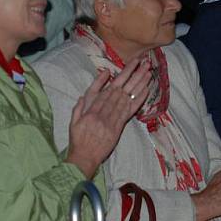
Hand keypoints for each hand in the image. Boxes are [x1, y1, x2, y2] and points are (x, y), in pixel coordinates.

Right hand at [66, 63, 150, 177]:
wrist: (84, 158)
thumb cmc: (78, 141)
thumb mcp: (73, 122)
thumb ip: (79, 107)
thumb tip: (83, 95)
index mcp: (91, 109)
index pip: (107, 88)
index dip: (119, 76)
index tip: (128, 65)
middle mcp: (102, 112)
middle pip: (120, 89)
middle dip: (132, 74)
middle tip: (142, 62)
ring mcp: (111, 119)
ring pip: (127, 97)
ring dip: (138, 83)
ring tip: (147, 72)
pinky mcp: (118, 127)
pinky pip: (130, 111)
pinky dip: (139, 100)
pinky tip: (146, 90)